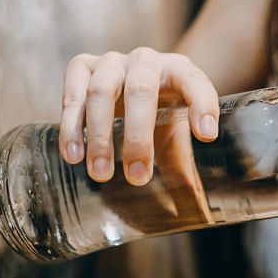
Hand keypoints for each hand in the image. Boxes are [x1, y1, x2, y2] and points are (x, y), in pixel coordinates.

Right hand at [59, 48, 218, 184]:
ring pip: (101, 92)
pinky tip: (73, 155)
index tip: (206, 136)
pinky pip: (73, 93)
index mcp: (180, 72)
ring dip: (100, 136)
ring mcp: (113, 61)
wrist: (132, 85)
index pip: (195, 82)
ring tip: (100, 173)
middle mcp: (146, 61)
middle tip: (137, 177)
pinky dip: (71, 126)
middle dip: (138, 137)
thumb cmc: (160, 113)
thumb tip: (196, 215)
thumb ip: (184, 170)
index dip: (202, 105)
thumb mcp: (176, 137)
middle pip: (141, 91)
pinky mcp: (82, 66)